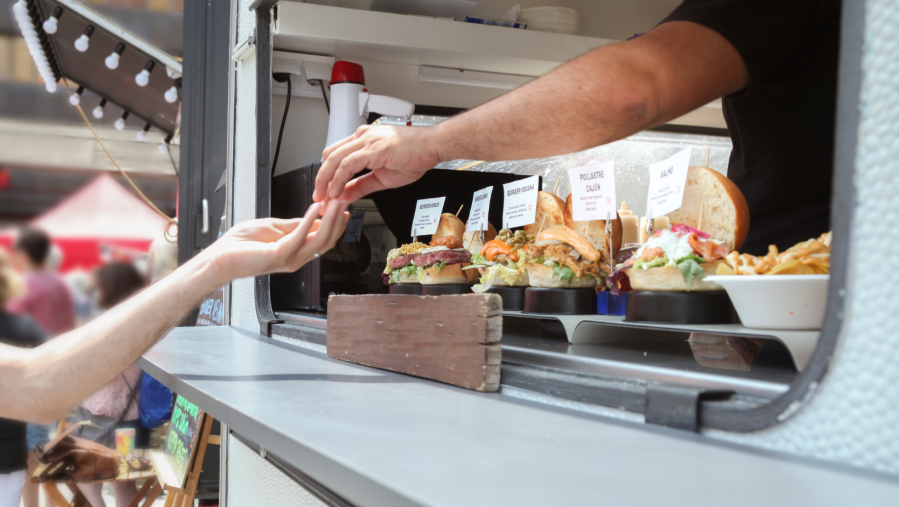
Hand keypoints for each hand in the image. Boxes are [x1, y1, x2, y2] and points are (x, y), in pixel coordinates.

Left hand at [199, 200, 349, 285]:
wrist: (221, 257)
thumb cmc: (241, 245)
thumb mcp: (274, 228)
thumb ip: (295, 224)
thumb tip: (314, 216)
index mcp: (296, 252)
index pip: (324, 239)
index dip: (336, 222)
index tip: (342, 205)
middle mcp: (296, 258)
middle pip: (327, 240)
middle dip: (337, 219)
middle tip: (343, 200)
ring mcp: (290, 258)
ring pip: (320, 239)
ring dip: (329, 218)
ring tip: (335, 202)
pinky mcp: (280, 254)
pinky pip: (301, 235)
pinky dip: (310, 220)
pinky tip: (316, 208)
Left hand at [313, 125, 440, 202]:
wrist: (433, 146)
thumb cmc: (415, 155)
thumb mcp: (382, 177)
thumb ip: (361, 186)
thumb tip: (344, 195)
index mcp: (363, 140)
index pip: (335, 155)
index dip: (325, 174)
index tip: (323, 192)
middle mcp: (362, 137)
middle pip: (330, 155)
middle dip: (320, 178)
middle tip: (318, 198)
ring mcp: (366, 141)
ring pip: (335, 159)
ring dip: (326, 181)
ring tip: (324, 198)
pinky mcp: (373, 148)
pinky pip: (348, 165)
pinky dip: (339, 179)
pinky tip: (337, 191)